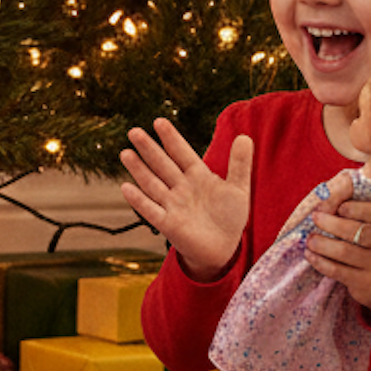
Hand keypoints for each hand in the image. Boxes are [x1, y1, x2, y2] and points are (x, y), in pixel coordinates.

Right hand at [118, 118, 251, 281]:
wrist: (223, 248)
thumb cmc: (229, 217)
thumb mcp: (239, 189)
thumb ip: (240, 164)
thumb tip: (244, 137)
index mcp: (197, 176)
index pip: (182, 153)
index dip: (171, 138)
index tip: (159, 122)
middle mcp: (181, 188)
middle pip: (162, 165)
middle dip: (149, 149)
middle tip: (134, 132)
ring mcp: (173, 205)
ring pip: (152, 184)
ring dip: (139, 169)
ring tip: (125, 153)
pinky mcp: (168, 224)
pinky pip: (151, 210)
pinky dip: (139, 200)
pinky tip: (126, 187)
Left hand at [303, 189, 370, 316]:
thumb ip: (358, 207)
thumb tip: (328, 191)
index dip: (357, 208)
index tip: (341, 207)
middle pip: (360, 232)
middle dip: (333, 224)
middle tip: (315, 218)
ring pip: (346, 252)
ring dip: (323, 244)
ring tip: (309, 239)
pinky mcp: (364, 282)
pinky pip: (338, 271)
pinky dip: (321, 262)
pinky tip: (310, 255)